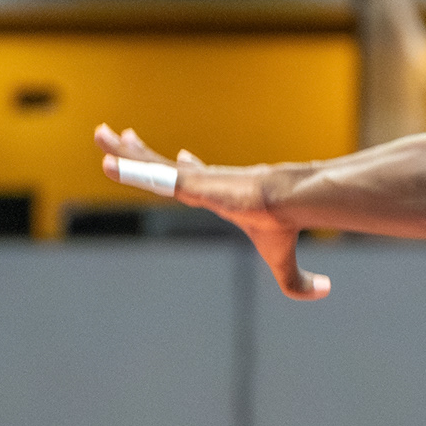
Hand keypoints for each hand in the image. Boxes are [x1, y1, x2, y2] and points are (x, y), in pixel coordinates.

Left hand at [99, 125, 329, 300]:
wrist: (285, 204)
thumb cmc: (284, 224)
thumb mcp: (285, 262)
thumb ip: (300, 282)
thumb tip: (325, 291)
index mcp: (221, 194)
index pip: (197, 178)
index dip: (186, 168)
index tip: (181, 154)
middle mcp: (203, 183)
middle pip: (163, 165)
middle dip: (142, 151)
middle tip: (123, 135)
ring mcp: (193, 181)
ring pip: (149, 164)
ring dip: (123, 151)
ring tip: (100, 134)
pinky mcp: (187, 182)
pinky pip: (150, 175)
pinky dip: (127, 168)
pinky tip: (105, 161)